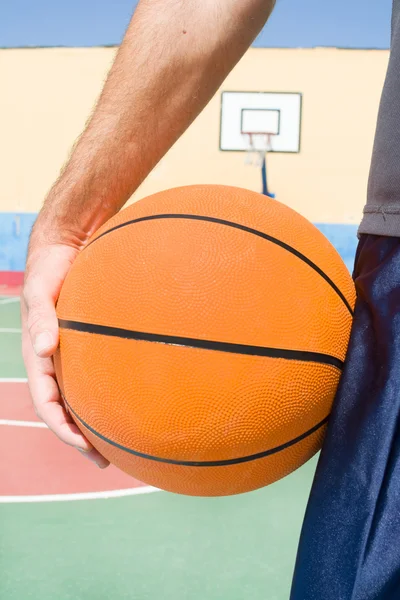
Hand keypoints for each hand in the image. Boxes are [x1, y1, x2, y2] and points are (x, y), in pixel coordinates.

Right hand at [22, 238, 108, 468]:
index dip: (62, 429)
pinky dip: (111, 393)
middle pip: (67, 410)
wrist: (64, 251)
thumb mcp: (39, 292)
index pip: (47, 404)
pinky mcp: (89, 346)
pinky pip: (99, 375)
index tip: (83, 447)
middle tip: (105, 461)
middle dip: (81, 438)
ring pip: (83, 397)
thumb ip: (41, 318)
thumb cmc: (49, 271)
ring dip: (96, 422)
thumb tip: (44, 349)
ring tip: (120, 444)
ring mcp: (72, 356)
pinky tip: (133, 401)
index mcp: (39, 359)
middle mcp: (55, 363)